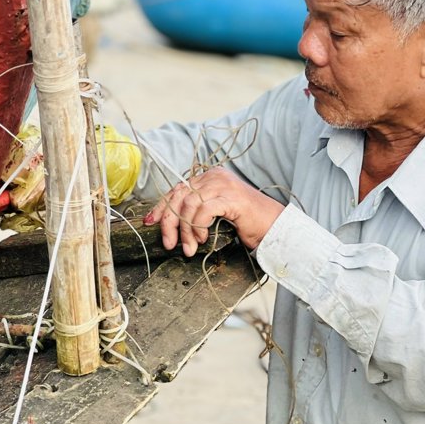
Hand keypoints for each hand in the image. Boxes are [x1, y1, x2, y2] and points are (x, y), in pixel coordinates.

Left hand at [144, 167, 284, 256]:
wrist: (273, 226)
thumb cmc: (246, 223)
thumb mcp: (215, 213)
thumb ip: (197, 211)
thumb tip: (171, 223)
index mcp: (209, 177)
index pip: (177, 190)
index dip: (162, 207)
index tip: (151, 221)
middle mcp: (214, 176)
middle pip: (179, 197)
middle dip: (169, 223)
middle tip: (169, 243)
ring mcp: (223, 185)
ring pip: (189, 206)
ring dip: (185, 230)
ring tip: (190, 247)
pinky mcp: (230, 197)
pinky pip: (203, 210)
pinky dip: (198, 226)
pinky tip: (202, 238)